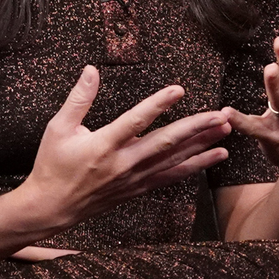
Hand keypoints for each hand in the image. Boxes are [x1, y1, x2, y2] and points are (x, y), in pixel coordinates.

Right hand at [7, 67, 230, 235]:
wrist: (51, 208)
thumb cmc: (53, 166)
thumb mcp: (58, 128)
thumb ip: (78, 99)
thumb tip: (91, 70)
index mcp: (102, 146)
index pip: (135, 121)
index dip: (158, 105)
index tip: (178, 90)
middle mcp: (123, 164)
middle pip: (165, 143)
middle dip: (196, 128)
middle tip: (221, 115)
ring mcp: (133, 178)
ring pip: (174, 160)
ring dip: (202, 146)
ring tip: (226, 132)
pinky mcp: (138, 189)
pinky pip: (172, 176)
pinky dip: (194, 166)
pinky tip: (214, 157)